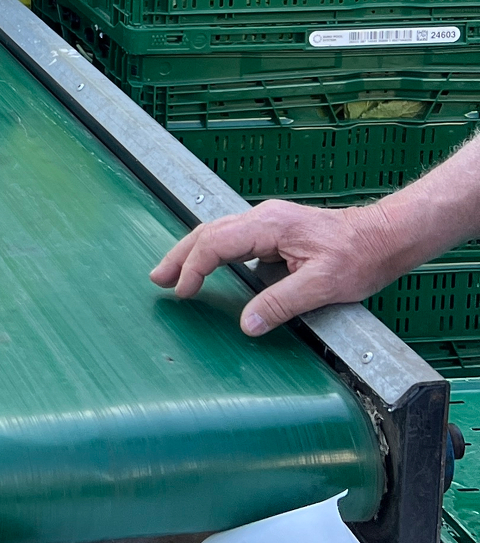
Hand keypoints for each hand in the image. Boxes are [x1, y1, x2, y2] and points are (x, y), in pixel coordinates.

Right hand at [150, 198, 399, 334]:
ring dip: (193, 253)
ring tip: (174, 275)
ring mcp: (269, 222)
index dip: (194, 268)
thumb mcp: (322, 285)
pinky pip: (234, 238)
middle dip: (180, 255)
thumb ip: (281, 303)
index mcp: (269, 225)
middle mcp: (264, 218)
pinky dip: (213, 253)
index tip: (182, 292)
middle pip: (208, 232)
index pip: (216, 243)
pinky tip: (210, 269)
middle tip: (157, 278)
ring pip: (218, 233)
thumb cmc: (359, 256)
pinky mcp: (276, 230)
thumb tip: (247, 324)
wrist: (384, 236)